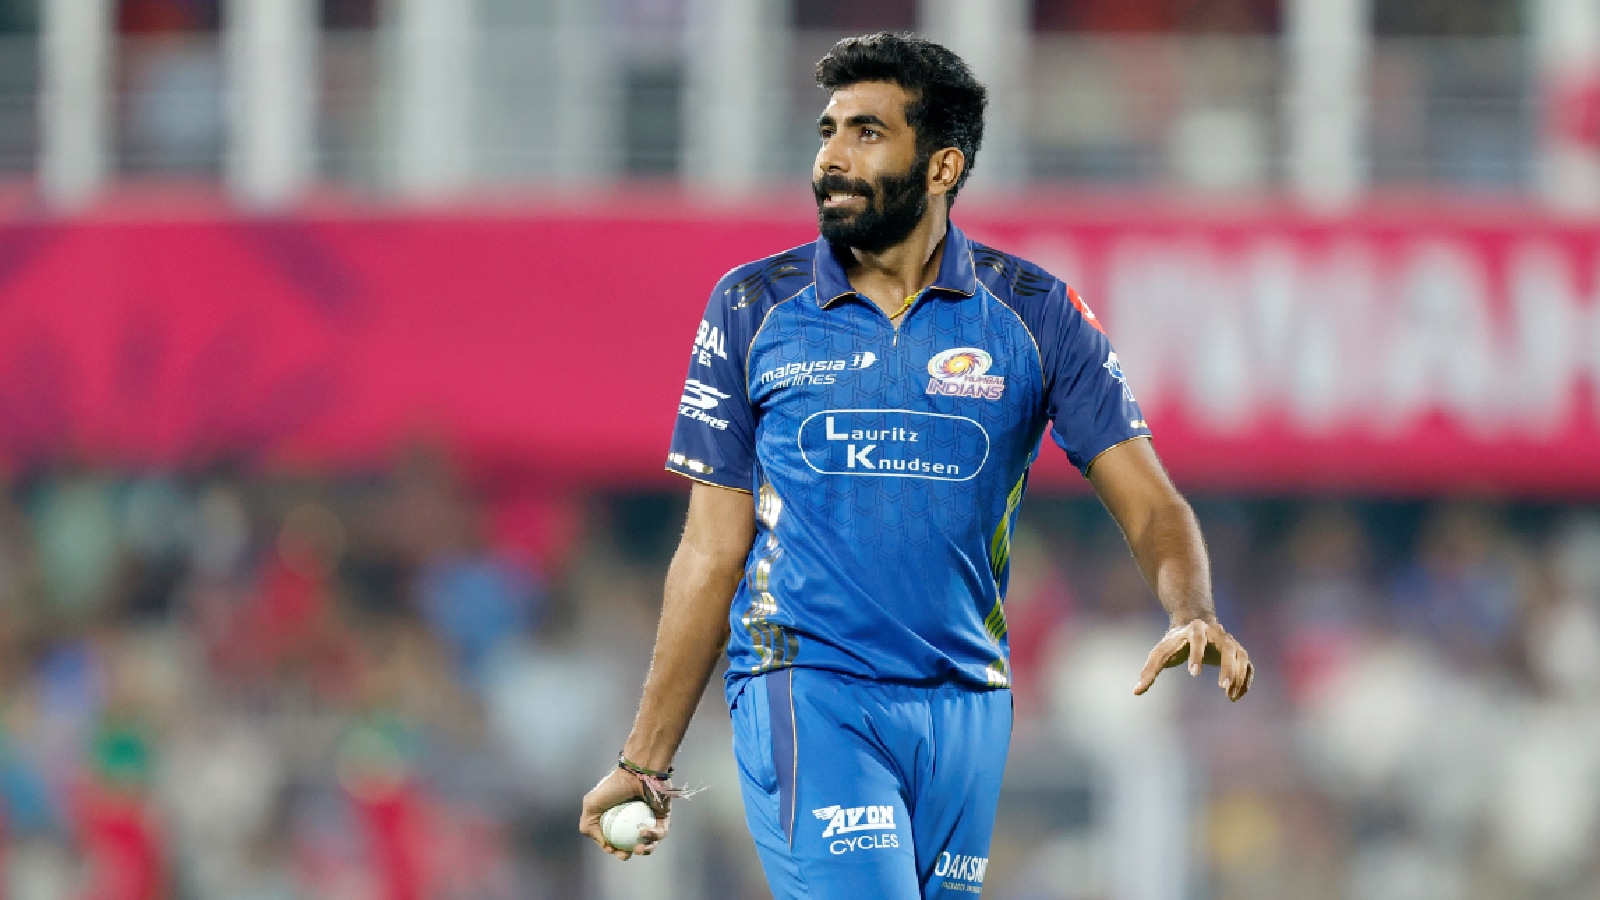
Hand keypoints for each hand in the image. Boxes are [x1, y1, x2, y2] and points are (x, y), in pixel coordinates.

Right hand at [578, 767, 670, 859]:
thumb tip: (605, 845)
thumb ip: (589, 827)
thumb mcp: (591, 805)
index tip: (611, 849)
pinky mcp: (664, 817)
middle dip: (628, 854)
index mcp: (617, 820)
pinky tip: (644, 831)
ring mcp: (650, 820)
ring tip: (638, 848)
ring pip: (649, 843)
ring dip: (644, 849)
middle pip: (632, 846)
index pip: (615, 841)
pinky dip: (653, 835)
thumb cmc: (615, 786)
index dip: (613, 850)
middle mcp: (634, 821)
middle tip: (625, 854)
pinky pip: (661, 832)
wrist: (637, 771)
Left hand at [1134, 617, 1252, 700]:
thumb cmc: (1174, 642)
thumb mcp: (1161, 652)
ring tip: (1230, 695)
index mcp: (1195, 629)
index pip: (1197, 639)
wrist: (1194, 624)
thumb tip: (1136, 692)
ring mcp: (1230, 641)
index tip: (1193, 674)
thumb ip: (1149, 671)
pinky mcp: (1238, 651)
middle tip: (1222, 687)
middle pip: (1227, 647)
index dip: (1196, 654)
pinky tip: (1236, 696)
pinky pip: (1248, 665)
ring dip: (1239, 675)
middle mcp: (1216, 633)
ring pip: (1241, 656)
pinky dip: (1246, 679)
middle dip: (1227, 667)